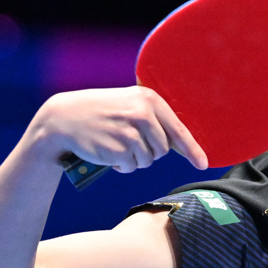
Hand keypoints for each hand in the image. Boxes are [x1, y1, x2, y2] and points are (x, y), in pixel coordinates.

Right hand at [25, 87, 207, 173]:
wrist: (64, 118)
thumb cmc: (101, 112)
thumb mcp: (129, 105)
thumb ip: (154, 119)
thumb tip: (182, 143)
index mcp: (149, 99)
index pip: (178, 129)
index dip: (192, 149)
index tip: (203, 163)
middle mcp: (143, 114)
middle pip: (163, 149)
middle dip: (149, 151)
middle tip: (128, 140)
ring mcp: (130, 132)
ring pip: (147, 160)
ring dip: (134, 159)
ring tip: (116, 143)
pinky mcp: (118, 149)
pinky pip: (131, 167)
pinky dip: (122, 166)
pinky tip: (108, 152)